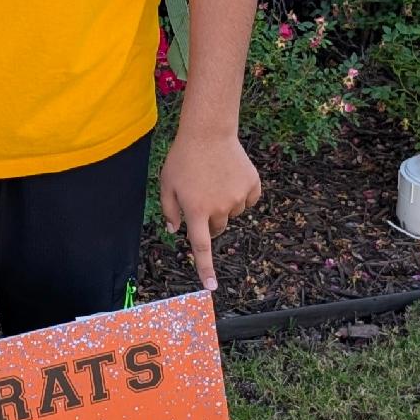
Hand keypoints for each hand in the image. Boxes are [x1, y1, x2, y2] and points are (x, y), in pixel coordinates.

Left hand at [159, 132, 260, 291]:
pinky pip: (248, 200)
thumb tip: (176, 231)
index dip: (205, 268)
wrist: (208, 132)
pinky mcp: (252, 186)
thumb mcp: (167, 184)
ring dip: (224, 204)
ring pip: (232, 213)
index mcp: (196, 211)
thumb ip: (170, 210)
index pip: (201, 247)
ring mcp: (237, 198)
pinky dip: (240, 193)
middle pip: (217, 228)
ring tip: (214, 179)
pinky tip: (230, 176)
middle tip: (201, 196)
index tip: (211, 287)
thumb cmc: (183, 158)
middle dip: (209, 219)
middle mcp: (219, 208)